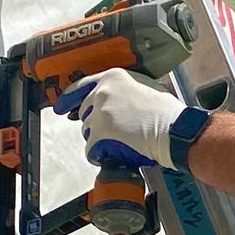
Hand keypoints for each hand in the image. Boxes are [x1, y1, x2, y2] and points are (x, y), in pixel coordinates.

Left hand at [56, 67, 185, 168]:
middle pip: (84, 113)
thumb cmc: (167, 113)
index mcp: (112, 78)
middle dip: (95, 125)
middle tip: (112, 133)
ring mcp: (100, 114)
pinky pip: (91, 151)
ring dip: (100, 141)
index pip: (81, 87)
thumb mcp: (144, 87)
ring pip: (87, 133)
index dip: (68, 99)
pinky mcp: (101, 135)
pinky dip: (99, 156)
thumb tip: (116, 102)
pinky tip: (113, 156)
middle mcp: (102, 93)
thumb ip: (124, 91)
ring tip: (119, 144)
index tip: (60, 108)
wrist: (174, 130)